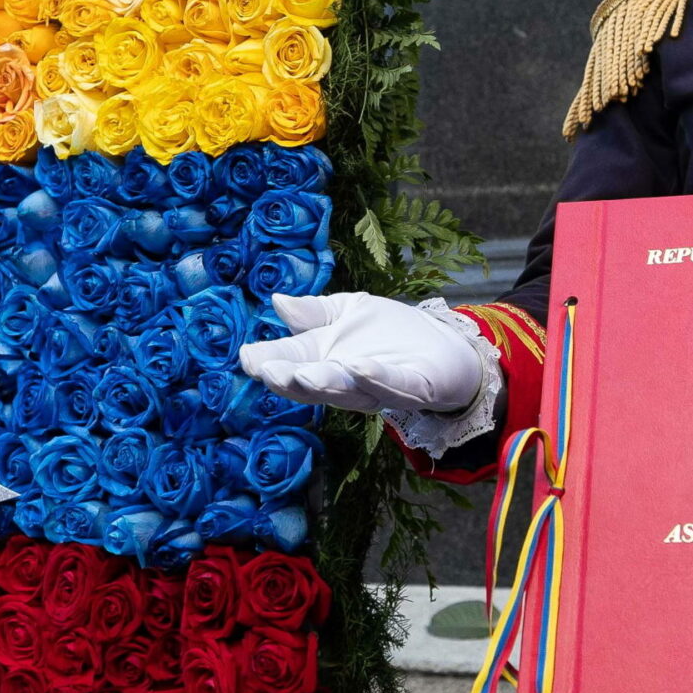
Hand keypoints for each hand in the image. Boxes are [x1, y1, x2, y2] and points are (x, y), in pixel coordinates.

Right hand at [238, 293, 484, 414]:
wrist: (447, 347)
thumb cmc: (391, 333)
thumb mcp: (348, 312)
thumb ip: (313, 312)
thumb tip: (276, 301)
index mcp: (326, 362)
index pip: (292, 363)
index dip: (270, 363)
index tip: (246, 357)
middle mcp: (348, 381)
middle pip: (315, 385)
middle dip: (292, 380)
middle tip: (269, 372)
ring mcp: (380, 388)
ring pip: (349, 391)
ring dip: (326, 383)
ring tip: (303, 373)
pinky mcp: (415, 388)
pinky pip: (393, 386)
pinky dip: (375, 378)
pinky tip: (357, 366)